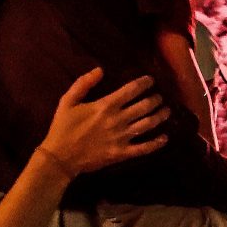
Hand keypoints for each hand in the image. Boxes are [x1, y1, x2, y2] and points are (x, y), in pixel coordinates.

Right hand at [38, 68, 169, 176]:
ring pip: (148, 124)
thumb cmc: (63, 127)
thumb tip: (100, 69)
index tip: (151, 80)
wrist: (59, 157)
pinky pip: (143, 148)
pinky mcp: (122, 153)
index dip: (144, 83)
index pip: (131, 90)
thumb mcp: (67, 101)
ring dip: (160, 116)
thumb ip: (83, 84)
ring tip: (167, 111)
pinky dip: (156, 143)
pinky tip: (165, 138)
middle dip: (156, 99)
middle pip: (145, 106)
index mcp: (105, 105)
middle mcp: (117, 119)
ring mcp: (121, 137)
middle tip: (160, 97)